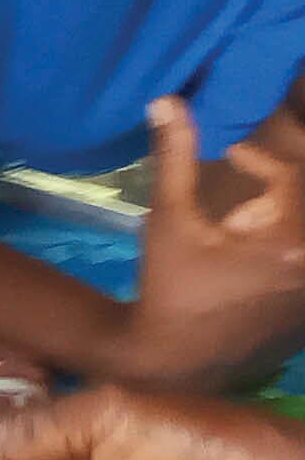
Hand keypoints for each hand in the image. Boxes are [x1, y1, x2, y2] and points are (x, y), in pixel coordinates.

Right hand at [119, 94, 304, 385]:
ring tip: (237, 231)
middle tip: (237, 198)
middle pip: (301, 206)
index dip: (260, 160)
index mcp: (287, 241)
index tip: (228, 156)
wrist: (173, 359)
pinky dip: (283, 251)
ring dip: (278, 221)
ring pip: (300, 235)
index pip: (292, 178)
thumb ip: (176, 158)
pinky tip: (248, 260)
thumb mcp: (169, 219)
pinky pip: (299, 265)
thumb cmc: (169, 286)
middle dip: (273, 194)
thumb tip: (169, 101)